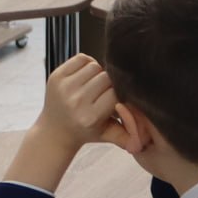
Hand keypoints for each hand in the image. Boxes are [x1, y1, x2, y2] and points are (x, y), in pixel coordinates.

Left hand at [3, 55, 120, 194]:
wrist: (54, 130)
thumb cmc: (85, 131)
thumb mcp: (108, 136)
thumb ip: (127, 135)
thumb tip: (143, 139)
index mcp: (90, 117)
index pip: (116, 93)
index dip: (120, 93)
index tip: (117, 98)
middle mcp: (76, 102)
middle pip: (106, 77)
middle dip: (110, 83)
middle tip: (106, 90)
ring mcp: (64, 87)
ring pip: (95, 66)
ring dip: (99, 72)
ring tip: (96, 83)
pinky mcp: (56, 76)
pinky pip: (81, 58)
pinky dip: (87, 64)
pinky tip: (86, 76)